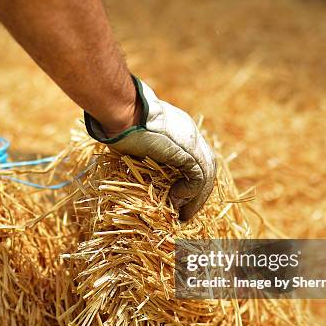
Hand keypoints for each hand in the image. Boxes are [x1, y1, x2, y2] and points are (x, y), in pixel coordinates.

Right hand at [85, 77, 216, 220]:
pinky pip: (198, 177)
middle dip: (198, 192)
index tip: (178, 198)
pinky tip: (176, 199)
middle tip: (187, 212)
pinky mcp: (187, 151)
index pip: (195, 159)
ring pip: (206, 174)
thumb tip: (140, 171)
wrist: (123, 110)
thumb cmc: (119, 123)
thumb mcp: (135, 143)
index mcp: (180, 130)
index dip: (189, 180)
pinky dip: (189, 191)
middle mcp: (191, 134)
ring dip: (196, 198)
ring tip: (184, 215)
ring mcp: (192, 141)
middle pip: (206, 167)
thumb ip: (144, 156)